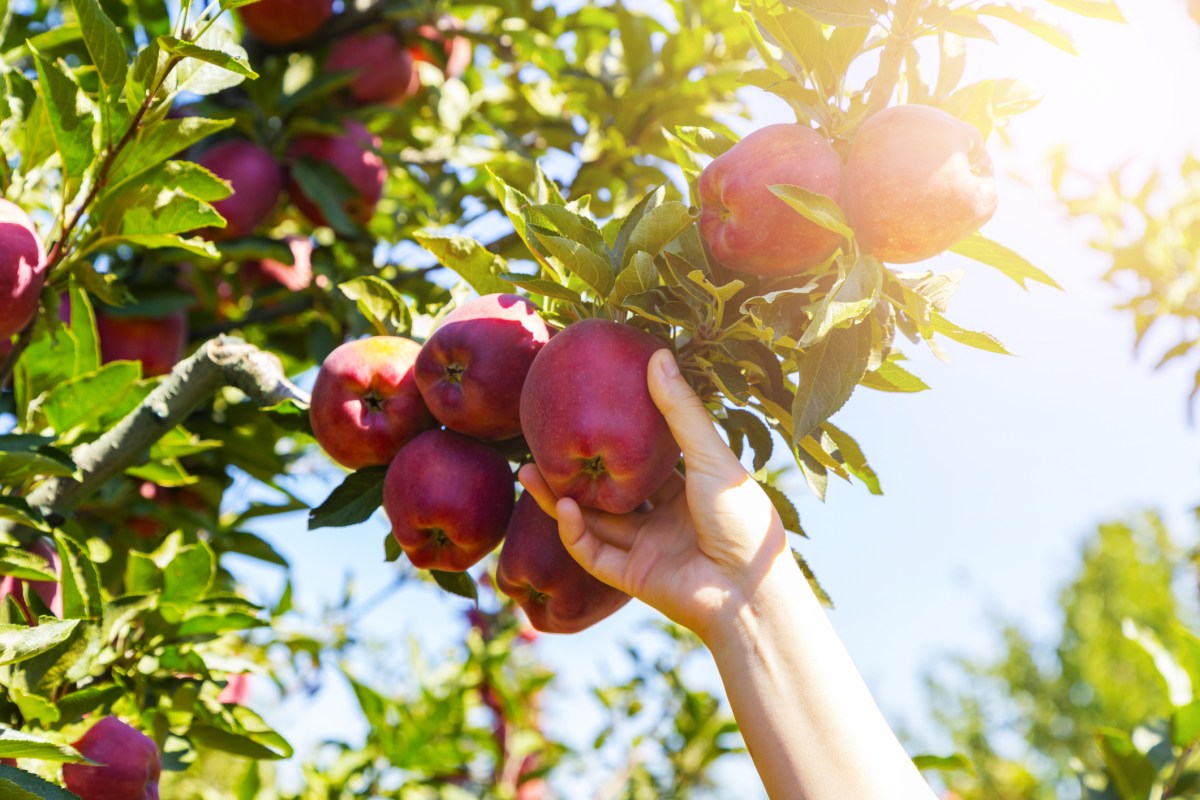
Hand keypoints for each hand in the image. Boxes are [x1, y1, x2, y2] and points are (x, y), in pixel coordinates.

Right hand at [517, 348, 789, 642]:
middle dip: (575, 470)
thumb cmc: (743, 520)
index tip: (588, 410)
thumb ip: (680, 411)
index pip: (644, 462)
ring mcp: (646, 549)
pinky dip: (573, 531)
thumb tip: (658, 354)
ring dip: (558, 498)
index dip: (616, 440)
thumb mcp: (710, 456)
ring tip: (527, 470)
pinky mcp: (632, 578)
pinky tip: (561, 505)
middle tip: (542, 442)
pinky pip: (592, 553)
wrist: (751, 591)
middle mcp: (664, 519)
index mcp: (689, 491)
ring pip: (592, 521)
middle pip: (608, 491)